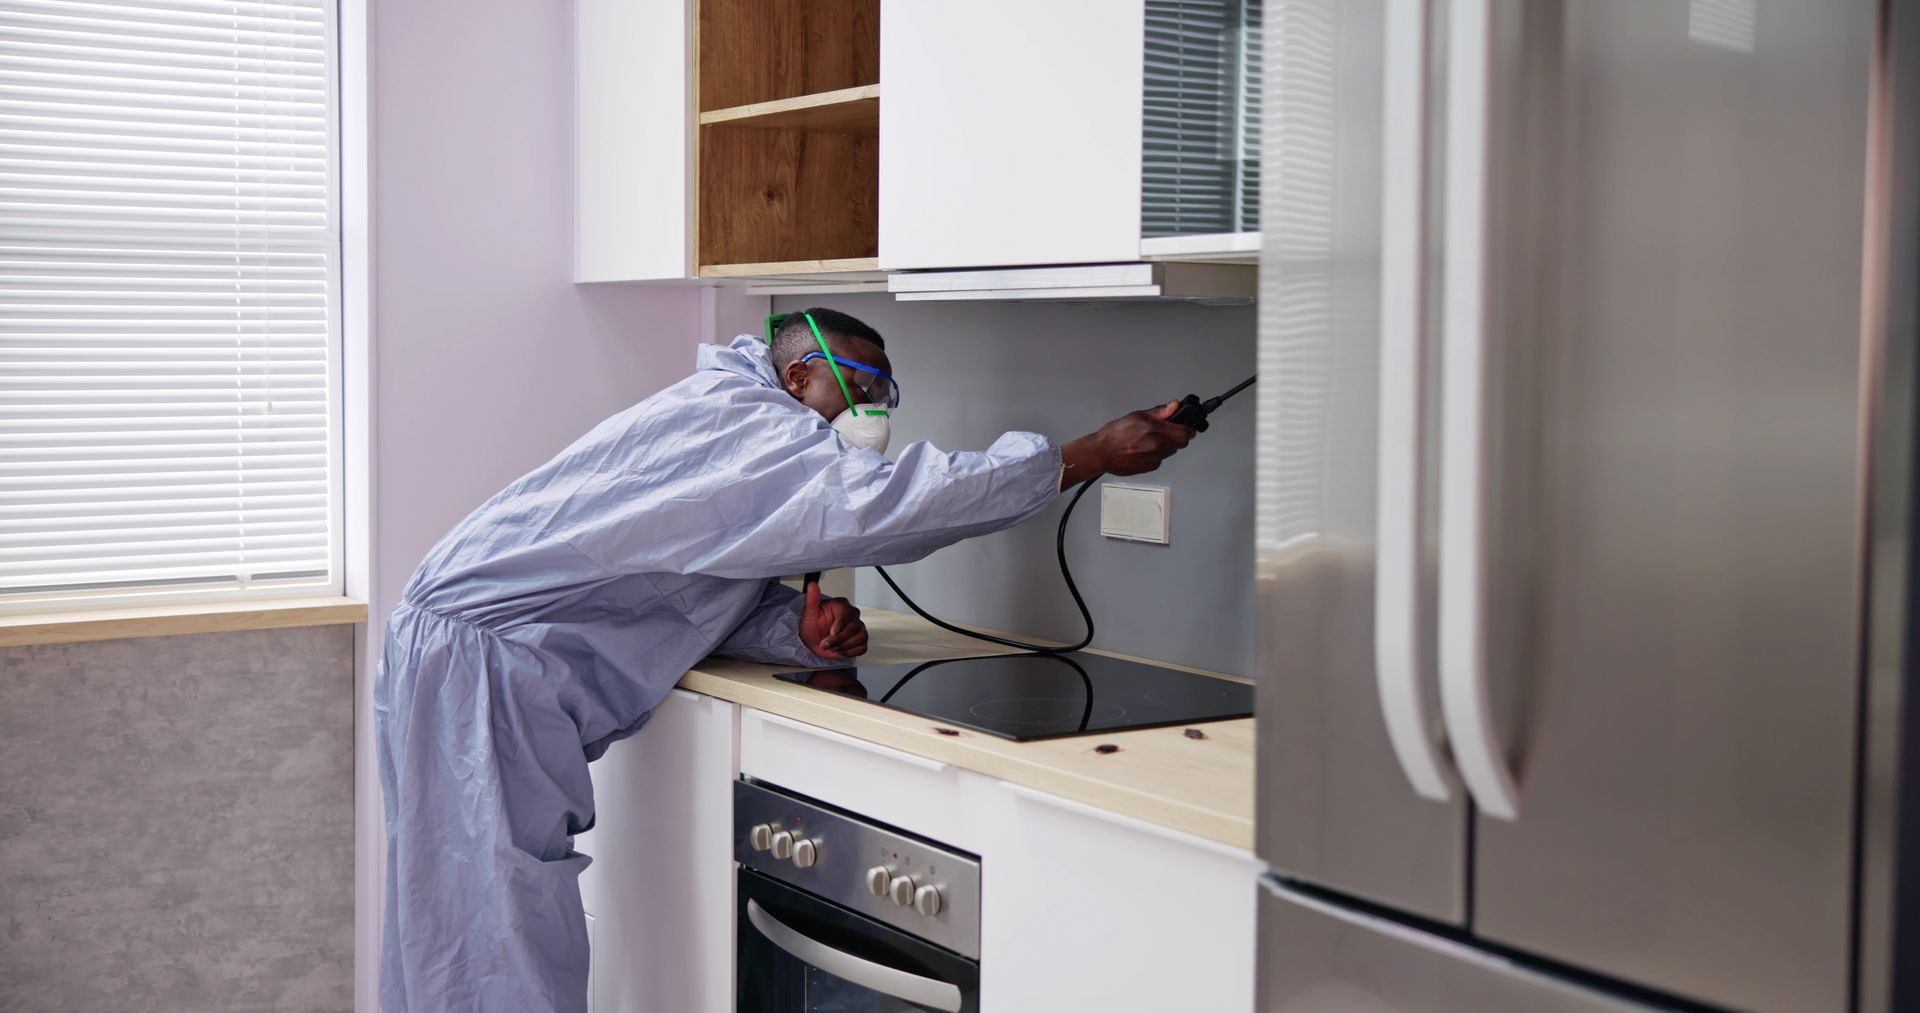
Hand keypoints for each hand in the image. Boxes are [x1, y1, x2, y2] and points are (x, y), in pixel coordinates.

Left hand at [799, 581, 868, 659]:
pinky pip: (862, 647)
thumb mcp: (809, 613)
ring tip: (831, 647)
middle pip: (854, 627)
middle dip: (838, 639)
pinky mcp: (860, 641)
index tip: (832, 633)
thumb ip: (812, 599)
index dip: (840, 624)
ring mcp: (858, 628)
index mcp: (842, 606)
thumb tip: (812, 585)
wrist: (813, 641)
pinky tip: (839, 650)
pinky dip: (850, 652)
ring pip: (860, 637)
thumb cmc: (812, 625)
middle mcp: (852, 616)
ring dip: (844, 646)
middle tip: (825, 643)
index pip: (847, 613)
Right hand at [1059, 401, 1194, 486]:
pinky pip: (1161, 458)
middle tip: (1168, 430)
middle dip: (1179, 436)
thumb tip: (1174, 406)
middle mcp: (1158, 446)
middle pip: (1182, 443)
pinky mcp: (1151, 467)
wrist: (1102, 453)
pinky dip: (1158, 453)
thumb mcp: (1137, 416)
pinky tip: (1144, 449)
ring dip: (1167, 444)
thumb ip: (1159, 412)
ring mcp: (1155, 458)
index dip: (1189, 428)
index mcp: (1155, 430)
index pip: (1186, 432)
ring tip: (1151, 439)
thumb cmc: (1114, 434)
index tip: (1187, 426)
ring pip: (1171, 450)